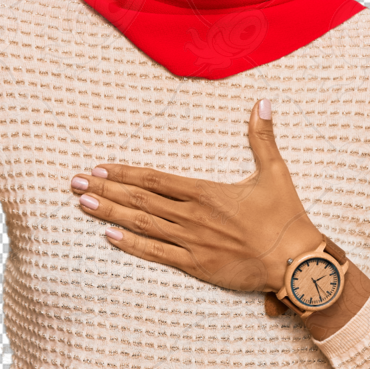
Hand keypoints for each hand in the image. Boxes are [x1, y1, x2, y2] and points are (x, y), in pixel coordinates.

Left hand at [68, 99, 369, 336]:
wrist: (295, 261)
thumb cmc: (286, 217)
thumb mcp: (275, 172)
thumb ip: (262, 137)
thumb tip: (263, 102)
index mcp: (205, 192)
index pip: (155, 180)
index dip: (124, 174)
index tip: (99, 167)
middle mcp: (192, 216)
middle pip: (139, 200)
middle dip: (104, 190)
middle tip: (74, 183)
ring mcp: (191, 242)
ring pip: (142, 224)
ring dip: (109, 214)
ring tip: (83, 204)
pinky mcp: (196, 266)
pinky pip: (157, 254)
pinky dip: (131, 245)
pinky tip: (109, 237)